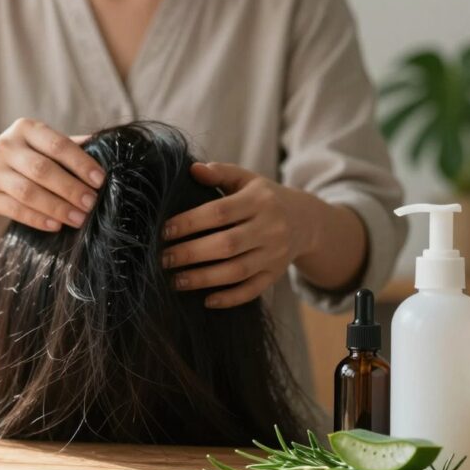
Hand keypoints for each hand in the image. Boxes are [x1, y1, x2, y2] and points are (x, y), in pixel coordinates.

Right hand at [0, 118, 104, 231]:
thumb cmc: (19, 155)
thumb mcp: (36, 142)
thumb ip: (66, 144)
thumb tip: (103, 145)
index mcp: (24, 129)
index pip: (57, 144)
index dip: (80, 163)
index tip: (100, 180)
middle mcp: (6, 147)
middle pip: (43, 170)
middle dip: (71, 188)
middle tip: (91, 203)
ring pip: (29, 192)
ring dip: (57, 207)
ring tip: (79, 218)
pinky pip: (15, 210)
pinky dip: (37, 219)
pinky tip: (56, 225)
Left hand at [162, 162, 313, 307]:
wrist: (306, 220)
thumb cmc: (263, 198)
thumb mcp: (246, 179)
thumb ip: (220, 173)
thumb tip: (192, 169)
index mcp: (259, 201)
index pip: (220, 212)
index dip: (190, 222)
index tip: (164, 231)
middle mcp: (270, 228)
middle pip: (227, 245)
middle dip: (191, 253)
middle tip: (163, 259)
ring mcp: (274, 254)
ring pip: (237, 271)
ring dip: (204, 279)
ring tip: (176, 281)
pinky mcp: (275, 274)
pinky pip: (252, 290)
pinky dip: (230, 298)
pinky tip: (206, 301)